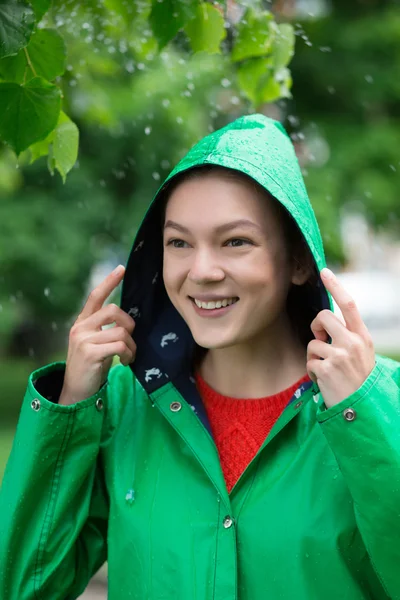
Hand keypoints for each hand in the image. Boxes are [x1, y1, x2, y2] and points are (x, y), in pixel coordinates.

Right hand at [59, 265, 135, 404]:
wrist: (75, 392)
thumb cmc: (91, 367)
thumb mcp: (96, 343)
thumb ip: (105, 329)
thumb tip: (127, 321)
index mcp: (82, 322)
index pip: (95, 296)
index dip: (109, 281)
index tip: (122, 268)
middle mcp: (80, 328)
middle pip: (113, 310)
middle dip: (128, 323)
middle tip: (130, 339)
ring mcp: (83, 340)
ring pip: (120, 331)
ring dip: (131, 345)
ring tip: (127, 356)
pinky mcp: (89, 353)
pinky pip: (120, 346)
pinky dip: (128, 354)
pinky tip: (125, 362)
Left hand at [306, 268, 375, 408]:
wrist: (362, 408)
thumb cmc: (358, 379)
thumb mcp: (362, 353)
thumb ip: (346, 336)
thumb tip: (323, 322)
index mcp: (363, 337)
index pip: (349, 304)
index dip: (336, 286)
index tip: (325, 271)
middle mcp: (352, 343)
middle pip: (323, 317)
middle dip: (316, 327)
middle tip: (321, 340)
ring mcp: (339, 355)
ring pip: (312, 342)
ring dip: (314, 356)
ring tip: (328, 370)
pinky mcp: (326, 368)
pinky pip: (309, 362)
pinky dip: (312, 372)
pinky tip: (324, 381)